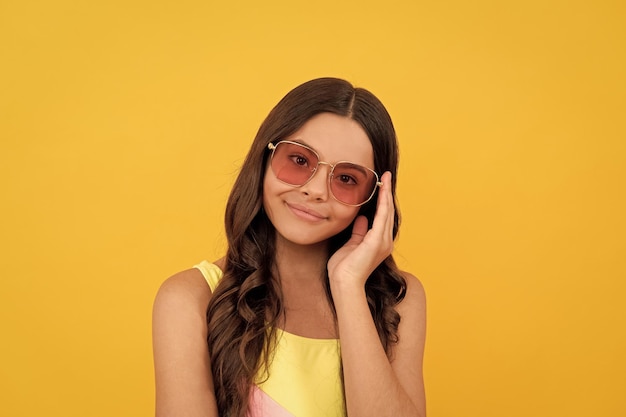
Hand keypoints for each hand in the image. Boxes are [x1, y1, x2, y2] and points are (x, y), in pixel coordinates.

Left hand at [327, 171, 394, 289]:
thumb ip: (358, 232)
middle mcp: (385, 241)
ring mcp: (382, 241)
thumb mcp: (351, 245)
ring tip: (386, 178)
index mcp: (378, 243)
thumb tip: (361, 218)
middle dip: (387, 193)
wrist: (344, 283)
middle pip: (388, 211)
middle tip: (386, 176)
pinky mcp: (376, 241)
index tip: (382, 185)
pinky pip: (382, 217)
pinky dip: (383, 202)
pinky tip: (382, 191)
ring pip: (387, 211)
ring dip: (386, 194)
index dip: (383, 200)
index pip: (382, 216)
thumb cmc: (344, 268)